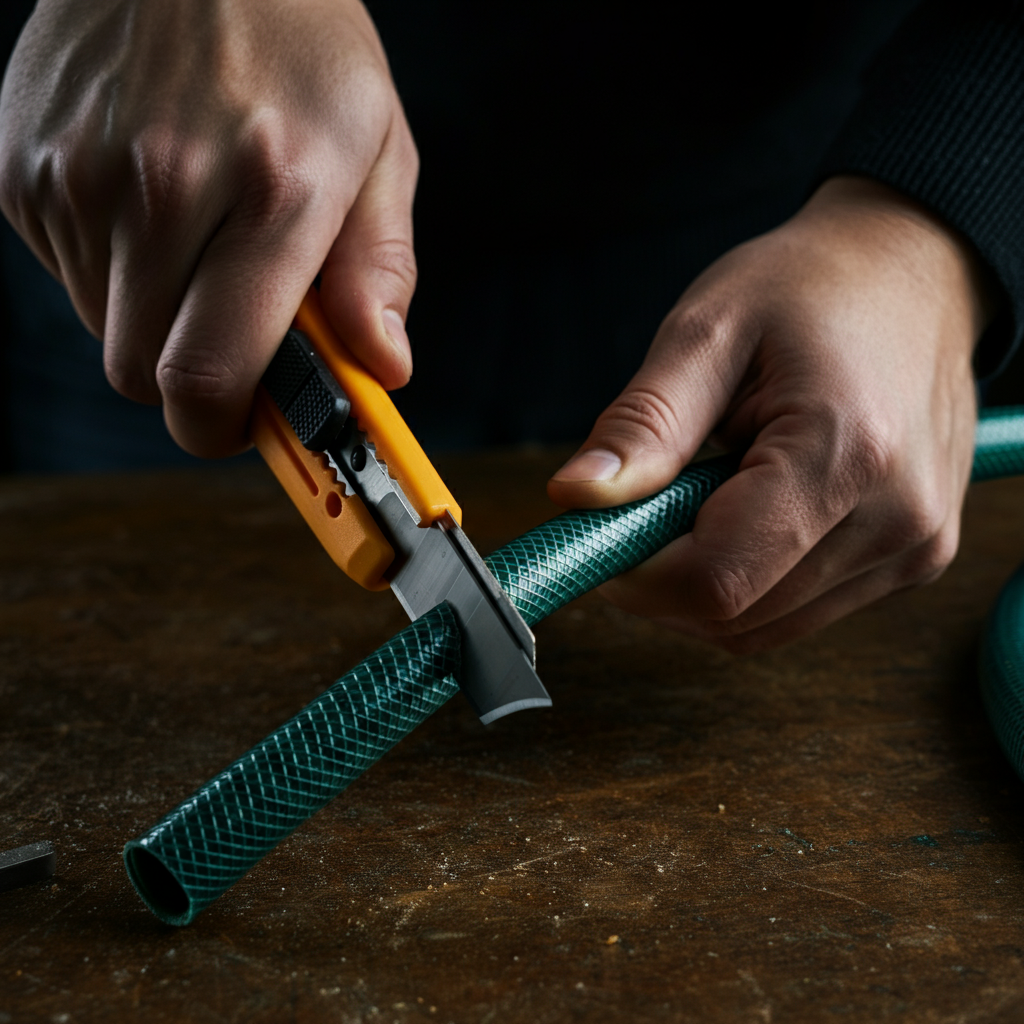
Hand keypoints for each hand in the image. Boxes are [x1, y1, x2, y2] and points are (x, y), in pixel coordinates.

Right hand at [0, 0, 416, 456]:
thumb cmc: (302, 50)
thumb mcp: (380, 151)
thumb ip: (380, 270)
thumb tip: (383, 367)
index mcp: (272, 191)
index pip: (210, 376)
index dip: (225, 428)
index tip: (254, 422)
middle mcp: (162, 184)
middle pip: (143, 375)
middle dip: (193, 380)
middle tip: (235, 335)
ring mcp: (78, 173)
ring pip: (104, 331)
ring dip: (154, 319)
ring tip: (200, 242)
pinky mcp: (23, 166)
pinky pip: (66, 277)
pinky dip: (111, 270)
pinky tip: (150, 207)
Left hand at [548, 176, 994, 651]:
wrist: (915, 272)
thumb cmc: (811, 286)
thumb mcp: (708, 330)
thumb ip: (643, 424)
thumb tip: (575, 495)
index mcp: (845, 452)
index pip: (717, 579)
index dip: (637, 575)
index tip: (599, 533)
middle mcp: (897, 519)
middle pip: (735, 615)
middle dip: (662, 578)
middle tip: (645, 503)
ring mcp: (916, 549)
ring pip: (762, 627)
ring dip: (704, 582)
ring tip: (708, 490)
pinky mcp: (916, 560)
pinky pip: (797, 612)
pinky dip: (748, 581)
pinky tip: (748, 510)